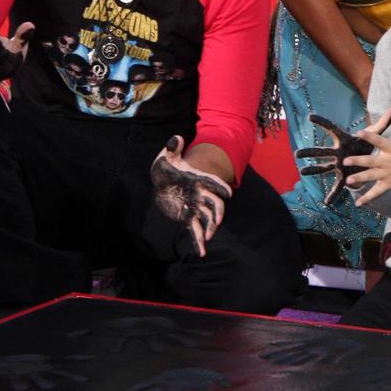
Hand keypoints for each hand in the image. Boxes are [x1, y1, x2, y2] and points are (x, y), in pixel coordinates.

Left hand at [150, 135, 232, 257]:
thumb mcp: (166, 158)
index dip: (220, 187)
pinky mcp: (188, 218)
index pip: (212, 183)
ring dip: (210, 228)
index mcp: (197, 180)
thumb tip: (176, 138)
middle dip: (218, 212)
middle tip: (217, 221)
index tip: (229, 194)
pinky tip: (200, 252)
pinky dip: (199, 241)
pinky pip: (195, 231)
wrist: (161, 184)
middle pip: (214, 204)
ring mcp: (195, 207)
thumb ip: (172, 149)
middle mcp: (200, 195)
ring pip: (207, 219)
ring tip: (208, 237)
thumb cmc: (166, 169)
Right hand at [296, 113, 376, 204]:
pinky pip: (338, 186)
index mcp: (344, 141)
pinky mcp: (344, 176)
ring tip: (302, 171)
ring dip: (313, 170)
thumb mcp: (374, 135)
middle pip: (322, 151)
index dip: (322, 122)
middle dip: (310, 152)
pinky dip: (333, 194)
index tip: (310, 116)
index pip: (332, 129)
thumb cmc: (366, 145)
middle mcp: (338, 153)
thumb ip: (382, 124)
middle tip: (298, 153)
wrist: (369, 161)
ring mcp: (339, 166)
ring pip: (324, 168)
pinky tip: (327, 202)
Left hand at [342, 102, 390, 203]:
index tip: (358, 133)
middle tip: (345, 161)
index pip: (380, 141)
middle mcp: (389, 162)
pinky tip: (358, 203)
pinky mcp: (389, 184)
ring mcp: (388, 175)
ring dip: (359, 178)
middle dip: (358, 161)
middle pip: (371, 161)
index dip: (369, 137)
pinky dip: (367, 198)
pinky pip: (377, 192)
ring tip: (347, 180)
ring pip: (371, 176)